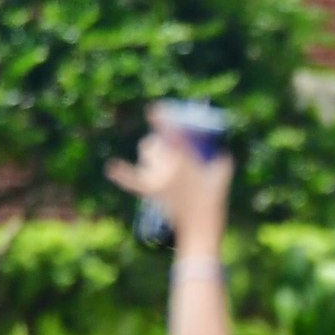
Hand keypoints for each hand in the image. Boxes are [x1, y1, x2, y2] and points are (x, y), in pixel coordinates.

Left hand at [104, 105, 233, 244]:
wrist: (200, 226)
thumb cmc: (214, 201)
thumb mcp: (223, 175)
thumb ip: (221, 159)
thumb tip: (220, 150)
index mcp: (186, 160)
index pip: (172, 135)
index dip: (161, 120)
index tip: (154, 108)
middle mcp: (168, 167)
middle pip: (155, 144)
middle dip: (159, 142)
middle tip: (168, 147)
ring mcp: (157, 178)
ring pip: (147, 155)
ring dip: (151, 154)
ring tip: (161, 161)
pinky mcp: (150, 190)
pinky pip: (132, 180)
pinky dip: (122, 173)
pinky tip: (112, 168)